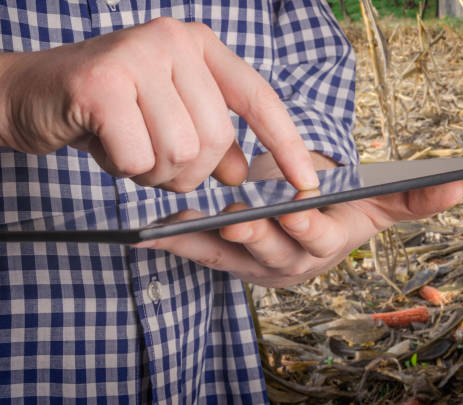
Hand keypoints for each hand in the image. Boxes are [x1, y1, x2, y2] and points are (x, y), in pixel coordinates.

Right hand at [0, 17, 317, 191]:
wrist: (31, 94)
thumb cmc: (108, 111)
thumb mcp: (169, 121)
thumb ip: (211, 143)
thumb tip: (242, 172)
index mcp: (199, 46)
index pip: (258, 98)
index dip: (286, 144)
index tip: (306, 183)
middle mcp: (173, 40)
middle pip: (215, 139)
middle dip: (189, 170)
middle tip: (157, 163)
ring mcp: (137, 55)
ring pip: (180, 152)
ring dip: (154, 171)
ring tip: (128, 149)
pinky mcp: (101, 81)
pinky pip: (139, 156)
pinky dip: (124, 168)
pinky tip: (105, 147)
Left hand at [136, 178, 462, 287]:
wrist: (305, 220)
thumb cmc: (341, 208)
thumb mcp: (376, 201)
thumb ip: (414, 199)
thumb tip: (461, 187)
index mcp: (326, 245)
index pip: (319, 240)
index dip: (310, 227)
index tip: (299, 210)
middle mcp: (290, 261)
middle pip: (273, 252)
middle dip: (259, 237)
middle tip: (239, 220)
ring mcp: (255, 263)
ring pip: (233, 257)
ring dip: (210, 243)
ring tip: (186, 225)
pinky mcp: (227, 259)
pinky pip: (200, 254)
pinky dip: (178, 245)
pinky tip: (156, 235)